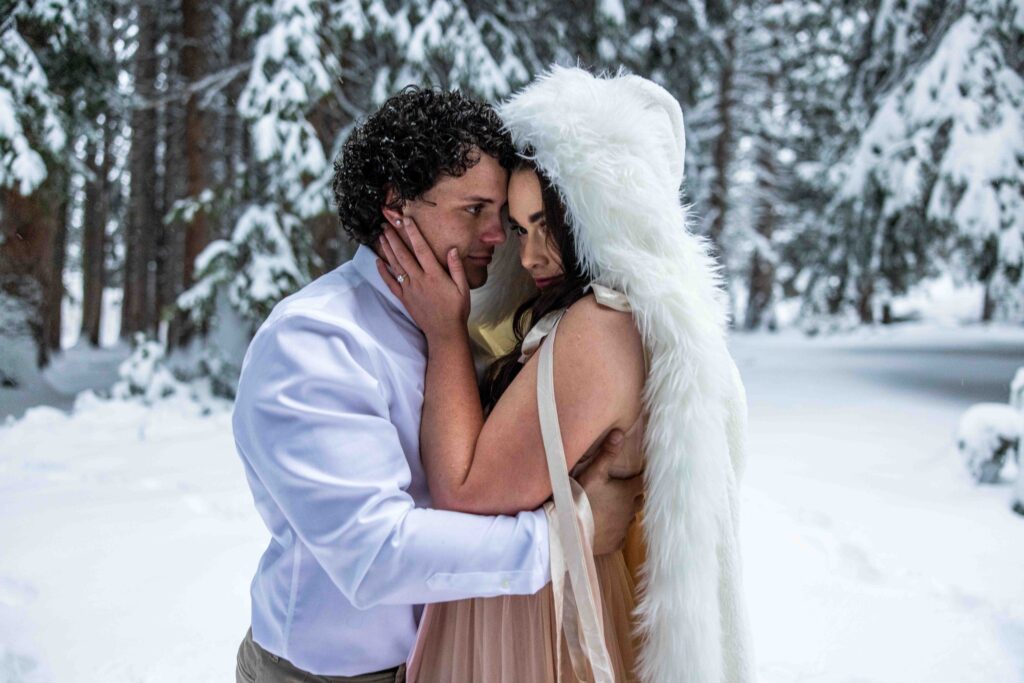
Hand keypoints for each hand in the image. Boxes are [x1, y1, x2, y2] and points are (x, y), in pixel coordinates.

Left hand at [376, 217, 470, 340]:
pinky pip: (390, 283)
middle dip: (394, 238)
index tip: (406, 220)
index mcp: (435, 275)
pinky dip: (383, 272)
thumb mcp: (463, 288)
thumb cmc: (457, 310)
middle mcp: (419, 280)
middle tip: (386, 224)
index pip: (421, 249)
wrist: (444, 332)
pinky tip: (378, 261)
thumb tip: (451, 249)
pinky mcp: (404, 298)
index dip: (413, 233)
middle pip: (403, 255)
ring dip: (387, 250)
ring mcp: (410, 289)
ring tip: (381, 237)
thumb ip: (456, 267)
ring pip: (395, 266)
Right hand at [577, 429, 644, 555]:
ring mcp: (624, 528)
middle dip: (635, 496)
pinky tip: (605, 526)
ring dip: (625, 513)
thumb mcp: (593, 473)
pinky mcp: (616, 543)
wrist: (569, 529)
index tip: (640, 475)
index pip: (643, 483)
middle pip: (640, 501)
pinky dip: (615, 530)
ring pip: (631, 518)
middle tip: (625, 491)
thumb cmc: (581, 498)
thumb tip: (620, 432)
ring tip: (613, 508)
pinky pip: (620, 535)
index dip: (642, 478)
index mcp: (627, 493)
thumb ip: (607, 454)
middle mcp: (630, 511)